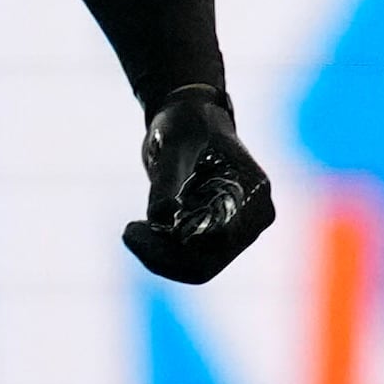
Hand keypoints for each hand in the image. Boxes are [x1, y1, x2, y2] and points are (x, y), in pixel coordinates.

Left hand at [126, 86, 275, 283]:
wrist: (189, 117)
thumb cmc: (186, 124)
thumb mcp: (173, 147)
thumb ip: (167, 181)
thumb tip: (162, 216)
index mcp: (254, 196)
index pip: (217, 244)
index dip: (172, 248)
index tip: (134, 227)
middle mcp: (252, 219)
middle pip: (206, 262)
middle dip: (163, 256)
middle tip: (129, 231)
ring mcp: (237, 229)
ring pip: (196, 267)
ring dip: (160, 256)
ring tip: (134, 229)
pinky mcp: (218, 234)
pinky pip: (190, 259)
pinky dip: (162, 251)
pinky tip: (141, 228)